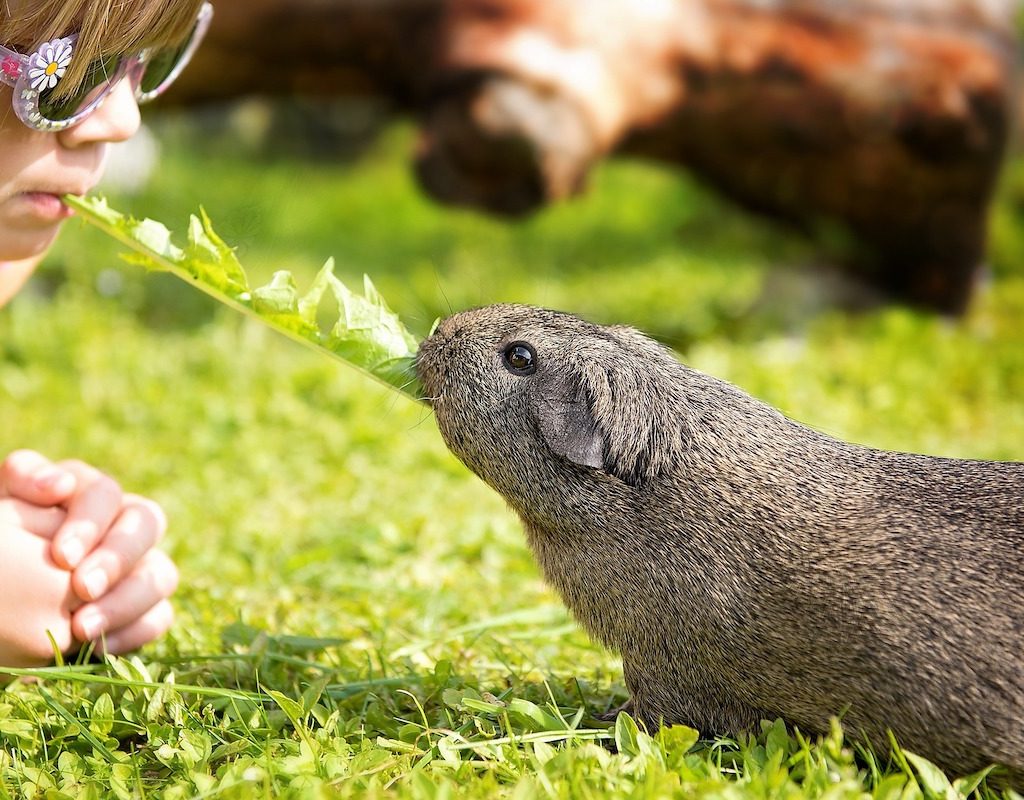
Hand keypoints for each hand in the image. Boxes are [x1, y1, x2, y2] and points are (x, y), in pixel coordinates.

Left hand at [0, 450, 178, 665]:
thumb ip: (22, 480)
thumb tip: (59, 485)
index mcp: (84, 493)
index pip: (104, 492)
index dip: (90, 522)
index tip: (62, 557)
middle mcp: (120, 524)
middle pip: (147, 523)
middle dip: (118, 557)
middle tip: (83, 589)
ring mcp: (137, 566)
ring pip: (161, 573)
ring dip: (127, 601)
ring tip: (81, 629)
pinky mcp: (142, 608)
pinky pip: (159, 616)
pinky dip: (133, 631)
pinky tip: (95, 646)